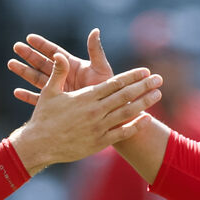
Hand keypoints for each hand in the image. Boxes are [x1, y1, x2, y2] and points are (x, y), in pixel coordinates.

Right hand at [8, 52, 161, 174]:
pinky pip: (122, 133)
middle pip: (126, 96)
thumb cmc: (44, 117)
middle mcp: (96, 111)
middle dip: (144, 86)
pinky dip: (136, 126)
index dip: (132, 76)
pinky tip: (147, 119)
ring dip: (145, 103)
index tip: (145, 71)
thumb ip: (58, 72)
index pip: (115, 84)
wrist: (40, 145)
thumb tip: (60, 54)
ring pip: (127, 113)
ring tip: (158, 95)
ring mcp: (99, 128)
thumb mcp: (50, 92)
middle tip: (159, 79)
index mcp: (87, 97)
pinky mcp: (99, 142)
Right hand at [9, 28, 115, 106]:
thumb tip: (95, 30)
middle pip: (43, 64)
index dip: (42, 45)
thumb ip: (95, 51)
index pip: (55, 53)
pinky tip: (17, 92)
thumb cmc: (109, 90)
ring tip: (11, 64)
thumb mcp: (101, 70)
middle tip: (16, 47)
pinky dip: (28, 96)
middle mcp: (65, 77)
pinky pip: (40, 99)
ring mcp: (61, 91)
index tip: (29, 38)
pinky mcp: (59, 105)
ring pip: (38, 79)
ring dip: (25, 72)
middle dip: (30, 55)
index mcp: (74, 67)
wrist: (110, 114)